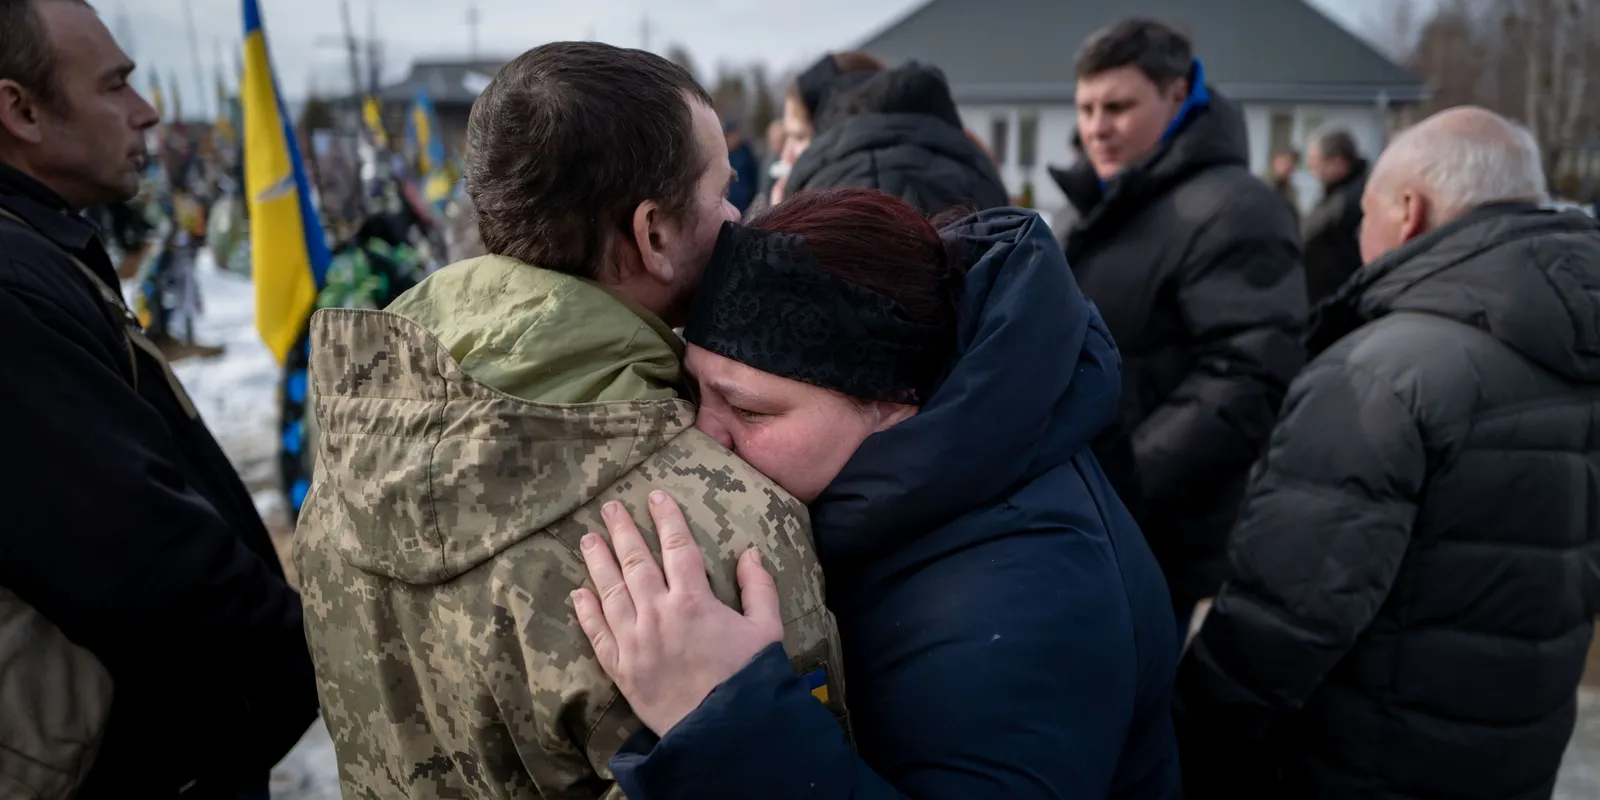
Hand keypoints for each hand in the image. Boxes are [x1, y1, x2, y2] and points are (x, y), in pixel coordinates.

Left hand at [571, 491, 782, 735]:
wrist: (723, 731)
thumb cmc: (748, 678)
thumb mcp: (767, 629)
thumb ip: (759, 588)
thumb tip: (750, 552)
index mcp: (693, 600)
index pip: (677, 547)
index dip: (666, 518)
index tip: (655, 496)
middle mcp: (658, 614)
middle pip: (635, 562)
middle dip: (621, 531)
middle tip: (609, 508)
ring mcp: (634, 641)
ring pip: (609, 592)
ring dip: (597, 562)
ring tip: (587, 539)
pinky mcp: (621, 669)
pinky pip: (597, 634)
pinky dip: (586, 612)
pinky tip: (578, 593)